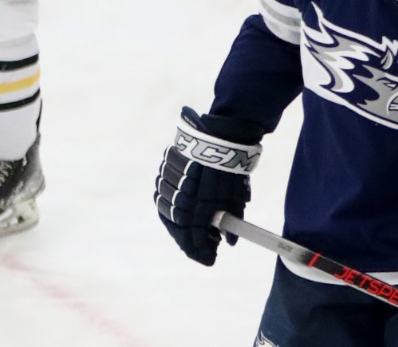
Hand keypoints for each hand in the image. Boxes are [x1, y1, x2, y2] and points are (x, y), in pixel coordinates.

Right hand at [154, 107, 262, 266]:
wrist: (220, 137)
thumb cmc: (231, 171)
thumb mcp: (235, 200)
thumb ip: (230, 223)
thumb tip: (229, 242)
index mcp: (196, 209)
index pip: (192, 241)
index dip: (200, 253)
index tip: (210, 260)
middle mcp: (177, 198)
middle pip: (177, 229)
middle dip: (190, 241)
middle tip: (204, 247)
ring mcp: (167, 183)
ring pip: (167, 212)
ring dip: (180, 225)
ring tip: (195, 228)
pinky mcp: (163, 170)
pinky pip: (162, 195)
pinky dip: (172, 206)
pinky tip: (183, 210)